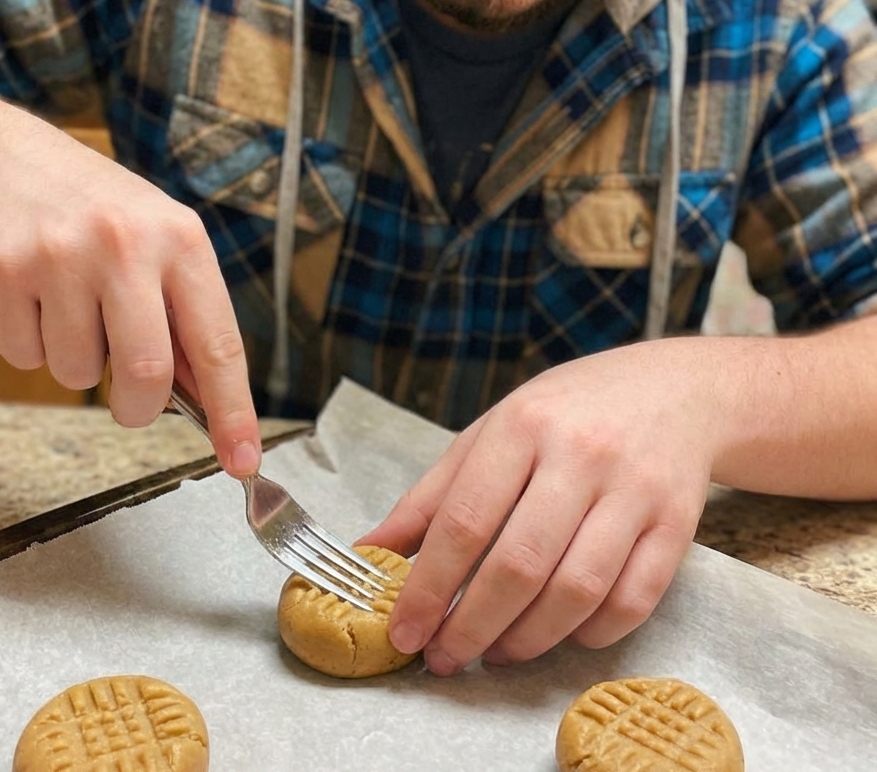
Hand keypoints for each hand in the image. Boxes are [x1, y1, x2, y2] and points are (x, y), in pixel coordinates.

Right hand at [0, 105, 259, 477]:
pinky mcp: (0, 270)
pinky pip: (23, 357)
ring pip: (78, 373)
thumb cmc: (101, 213)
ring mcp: (58, 255)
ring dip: (78, 363)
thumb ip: (187, 316)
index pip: (218, 343)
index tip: (243, 461)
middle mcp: (124, 244)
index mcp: (181, 239)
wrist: (6, 158)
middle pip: (147, 374)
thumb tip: (209, 400)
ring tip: (71, 306)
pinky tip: (32, 295)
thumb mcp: (162, 242)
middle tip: (132, 402)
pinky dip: (30, 344)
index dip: (233, 411)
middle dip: (139, 407)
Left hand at [358, 340, 719, 673]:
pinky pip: (633, 601)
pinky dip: (590, 634)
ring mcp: (635, 491)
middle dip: (471, 626)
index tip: (404, 632)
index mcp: (522, 425)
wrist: (676, 391)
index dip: (428, 587)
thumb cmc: (567, 413)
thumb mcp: (492, 432)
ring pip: (576, 591)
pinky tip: (559, 635)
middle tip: (445, 658)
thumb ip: (432, 494)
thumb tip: (370, 550)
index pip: (465, 520)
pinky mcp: (677, 524)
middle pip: (519, 564)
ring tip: (495, 653)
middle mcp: (581, 455)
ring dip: (527, 640)